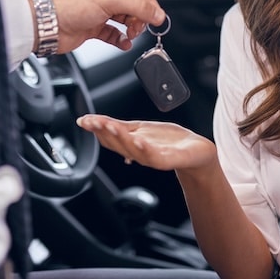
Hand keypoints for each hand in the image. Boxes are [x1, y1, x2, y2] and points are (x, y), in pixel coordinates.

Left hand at [49, 0, 164, 53]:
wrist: (48, 26)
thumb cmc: (70, 6)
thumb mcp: (110, 1)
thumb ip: (137, 7)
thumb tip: (157, 13)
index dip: (149, 4)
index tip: (158, 18)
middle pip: (132, 5)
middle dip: (139, 18)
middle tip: (141, 28)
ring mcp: (98, 10)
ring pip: (124, 20)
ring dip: (131, 29)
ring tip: (131, 35)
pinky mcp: (93, 26)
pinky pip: (114, 33)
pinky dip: (121, 39)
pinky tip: (124, 43)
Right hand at [76, 114, 216, 171]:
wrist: (196, 152)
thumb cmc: (168, 141)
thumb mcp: (140, 129)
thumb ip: (120, 127)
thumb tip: (95, 121)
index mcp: (131, 145)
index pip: (109, 137)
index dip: (95, 129)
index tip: (83, 120)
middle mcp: (138, 153)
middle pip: (117, 144)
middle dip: (103, 131)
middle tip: (92, 121)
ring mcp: (153, 157)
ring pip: (132, 149)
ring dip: (119, 138)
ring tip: (109, 126)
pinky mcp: (169, 160)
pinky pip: (154, 155)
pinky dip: (144, 148)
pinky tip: (138, 139)